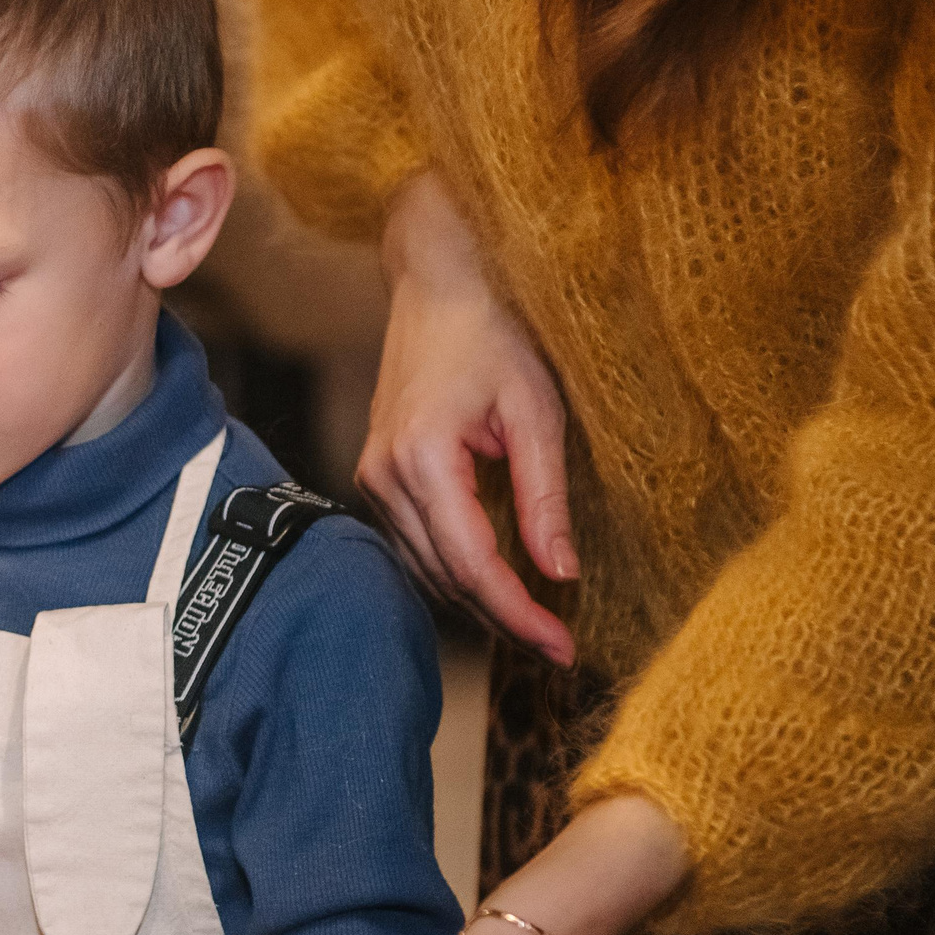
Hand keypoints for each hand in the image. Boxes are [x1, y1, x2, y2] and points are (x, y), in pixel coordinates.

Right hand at [358, 170, 575, 663]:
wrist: (438, 283)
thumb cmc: (492, 333)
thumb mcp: (537, 413)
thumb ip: (545, 498)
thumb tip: (559, 574)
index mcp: (421, 460)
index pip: (472, 564)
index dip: (518, 615)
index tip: (562, 648)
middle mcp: (383, 477)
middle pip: (445, 578)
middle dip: (503, 620)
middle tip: (560, 650)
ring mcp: (372, 478)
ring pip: (426, 569)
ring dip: (477, 602)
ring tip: (535, 627)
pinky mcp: (377, 474)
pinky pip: (415, 545)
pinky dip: (455, 572)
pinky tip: (496, 584)